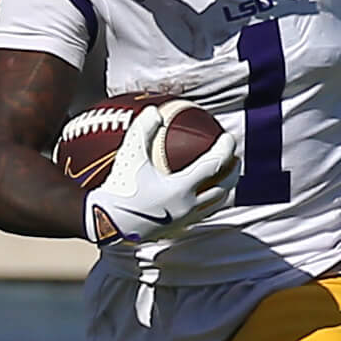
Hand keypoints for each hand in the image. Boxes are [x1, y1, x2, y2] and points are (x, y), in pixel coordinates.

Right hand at [83, 103, 239, 244]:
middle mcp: (188, 207)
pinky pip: (202, 215)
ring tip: (225, 177)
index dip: (225, 149)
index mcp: (181, 188)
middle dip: (232, 171)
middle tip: (235, 158)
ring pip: (215, 205)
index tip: (228, 137)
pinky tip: (205, 195)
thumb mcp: (130, 154)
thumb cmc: (118, 187)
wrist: (106, 222)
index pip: (213, 165)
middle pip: (222, 188)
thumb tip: (155, 111)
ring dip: (224, 189)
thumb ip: (143, 130)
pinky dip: (209, 202)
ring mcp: (184, 220)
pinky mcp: (178, 230)